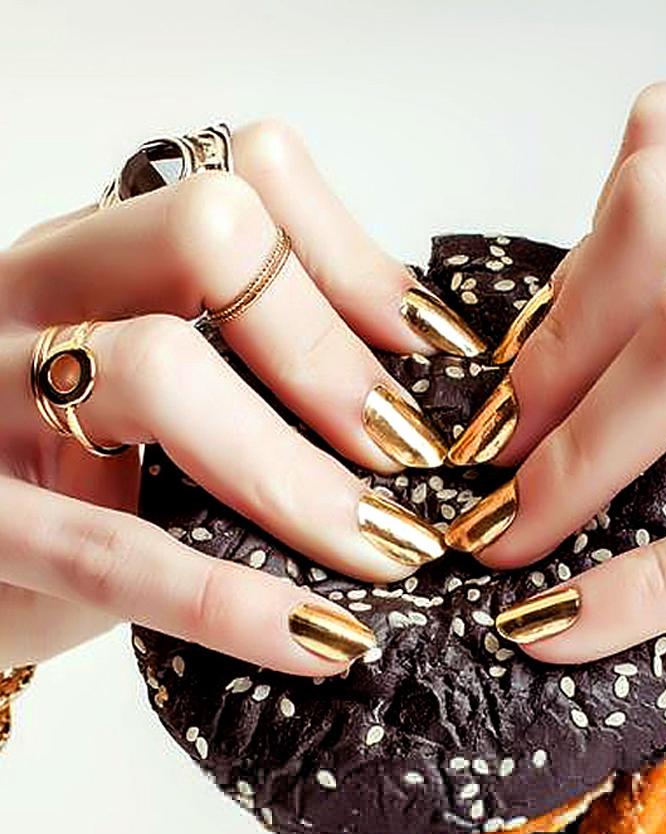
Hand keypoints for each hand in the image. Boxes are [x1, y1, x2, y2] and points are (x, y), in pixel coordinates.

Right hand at [0, 120, 479, 674]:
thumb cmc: (75, 476)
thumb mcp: (158, 393)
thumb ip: (252, 367)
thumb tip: (421, 397)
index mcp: (106, 250)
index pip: (246, 176)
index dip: (357, 262)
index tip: (435, 356)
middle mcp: (45, 289)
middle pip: (204, 234)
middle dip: (331, 352)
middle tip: (409, 456)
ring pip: (158, 372)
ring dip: (299, 475)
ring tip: (388, 550)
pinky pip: (108, 552)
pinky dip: (228, 600)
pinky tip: (317, 639)